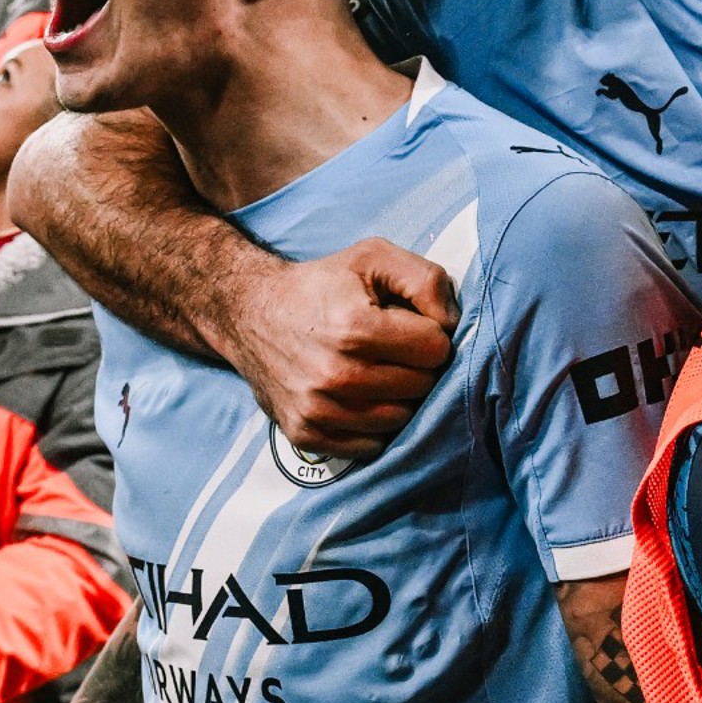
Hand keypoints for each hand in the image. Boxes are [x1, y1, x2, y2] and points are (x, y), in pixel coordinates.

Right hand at [218, 238, 459, 457]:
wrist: (249, 313)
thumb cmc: (322, 284)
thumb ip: (426, 280)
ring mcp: (316, 408)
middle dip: (418, 366)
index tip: (412, 326)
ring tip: (380, 371)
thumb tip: (452, 324)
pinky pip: (369, 445)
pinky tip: (364, 397)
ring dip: (400, 397)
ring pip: (399, 419)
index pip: (435, 349)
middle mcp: (334, 374)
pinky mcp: (303, 432)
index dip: (432, 334)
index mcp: (354, 328)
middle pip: (421, 386)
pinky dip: (375, 425)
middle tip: (396, 349)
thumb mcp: (375, 258)